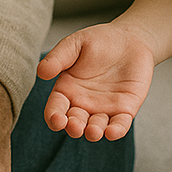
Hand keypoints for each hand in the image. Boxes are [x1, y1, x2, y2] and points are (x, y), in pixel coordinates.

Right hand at [36, 23, 154, 139]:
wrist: (131, 38)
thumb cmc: (100, 40)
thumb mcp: (75, 43)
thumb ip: (58, 58)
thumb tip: (41, 72)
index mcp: (67, 89)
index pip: (56, 108)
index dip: (54, 117)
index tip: (56, 120)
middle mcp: (83, 103)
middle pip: (74, 123)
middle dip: (74, 128)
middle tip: (75, 126)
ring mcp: (104, 109)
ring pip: (95, 128)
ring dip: (93, 133)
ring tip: (93, 131)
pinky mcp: (124, 110)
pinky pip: (119, 125)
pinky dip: (116, 131)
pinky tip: (112, 132)